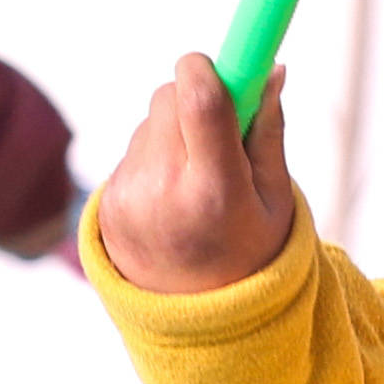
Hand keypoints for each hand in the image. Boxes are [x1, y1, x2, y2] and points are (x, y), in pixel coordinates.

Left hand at [95, 47, 308, 296]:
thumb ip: (269, 129)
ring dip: (175, 131)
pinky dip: (156, 158)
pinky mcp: (108, 199)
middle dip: (197, 97)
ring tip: (196, 180)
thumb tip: (271, 66)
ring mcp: (129, 196)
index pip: (199, 98)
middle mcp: (164, 190)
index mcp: (214, 190)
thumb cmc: (248, 251)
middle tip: (221, 132)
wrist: (195, 319)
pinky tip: (172, 197)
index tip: (221, 65)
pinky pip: (135, 148)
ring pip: (151, 120)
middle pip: (171, 96)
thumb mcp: (275, 197)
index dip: (208, 67)